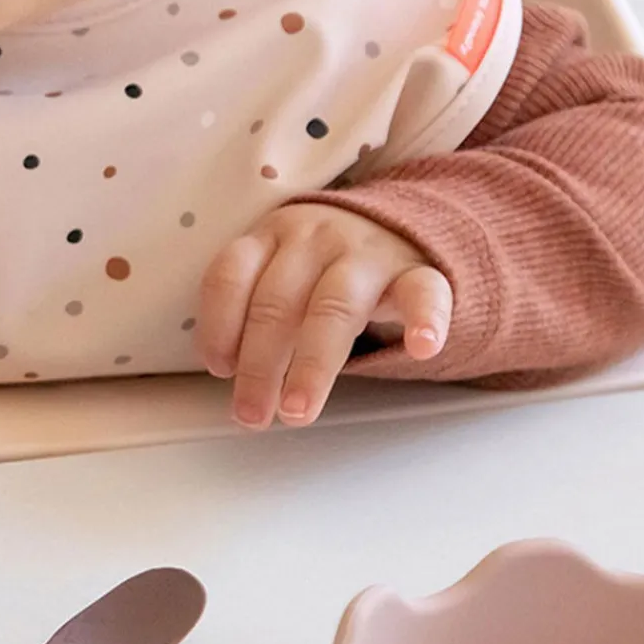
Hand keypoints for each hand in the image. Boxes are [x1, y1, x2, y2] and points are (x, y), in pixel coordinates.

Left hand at [197, 203, 451, 428]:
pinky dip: (425, 319)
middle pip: (279, 303)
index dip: (219, 324)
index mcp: (273, 236)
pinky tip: (422, 347)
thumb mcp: (282, 273)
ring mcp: (368, 254)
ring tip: (297, 410)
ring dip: (312, 364)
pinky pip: (424, 293)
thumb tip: (229, 373)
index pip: (233, 275)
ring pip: (335, 307)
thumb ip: (254, 313)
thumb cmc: (326, 268)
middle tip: (252, 414)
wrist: (398, 229)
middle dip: (259, 364)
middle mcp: (317, 239)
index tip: (219, 368)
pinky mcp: (418, 272)